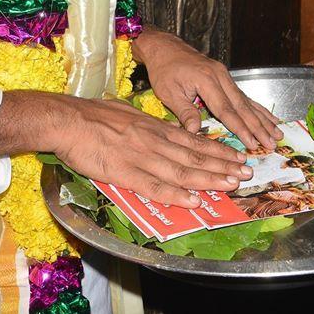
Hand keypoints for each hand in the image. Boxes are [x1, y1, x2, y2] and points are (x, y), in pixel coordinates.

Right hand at [52, 96, 252, 207]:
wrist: (67, 120)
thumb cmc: (92, 115)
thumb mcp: (126, 112)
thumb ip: (146, 124)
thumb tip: (160, 129)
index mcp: (153, 127)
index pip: (192, 140)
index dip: (217, 150)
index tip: (236, 156)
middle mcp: (154, 141)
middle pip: (194, 155)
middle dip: (222, 165)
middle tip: (246, 173)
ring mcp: (141, 156)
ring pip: (182, 170)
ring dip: (209, 179)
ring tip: (231, 185)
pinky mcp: (125, 172)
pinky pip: (155, 186)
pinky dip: (177, 195)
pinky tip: (194, 201)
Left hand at [134, 28, 281, 150]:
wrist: (164, 47)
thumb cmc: (164, 69)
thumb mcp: (168, 92)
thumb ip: (184, 112)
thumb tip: (196, 132)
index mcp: (206, 80)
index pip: (226, 110)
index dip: (241, 129)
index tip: (253, 144)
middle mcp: (220, 76)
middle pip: (242, 106)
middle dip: (258, 127)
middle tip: (273, 143)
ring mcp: (224, 75)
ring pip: (246, 100)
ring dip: (263, 118)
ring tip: (278, 132)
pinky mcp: (224, 76)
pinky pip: (242, 94)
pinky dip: (256, 107)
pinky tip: (268, 116)